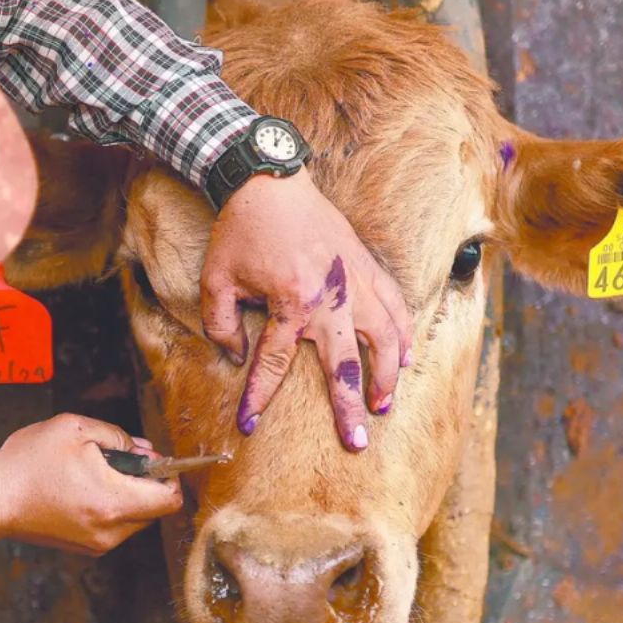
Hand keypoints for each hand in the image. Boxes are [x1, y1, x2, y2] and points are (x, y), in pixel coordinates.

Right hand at [0, 414, 181, 555]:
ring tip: (94, 471)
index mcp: (113, 502)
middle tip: (118, 458)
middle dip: (146, 481)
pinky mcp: (85, 547)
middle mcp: (111, 530)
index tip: (155, 459)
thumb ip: (118, 437)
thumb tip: (144, 450)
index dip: (170, 475)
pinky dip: (111, 506)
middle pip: (155, 508)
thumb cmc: (27, 463)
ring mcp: (98, 543)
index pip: (170, 500)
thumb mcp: (73, 429)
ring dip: (127, 493)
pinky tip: (83, 487)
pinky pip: (115, 525)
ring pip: (135, 517)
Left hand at [201, 171, 412, 451]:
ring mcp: (354, 281)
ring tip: (385, 406)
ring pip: (383, 338)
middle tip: (356, 442)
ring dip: (386, 376)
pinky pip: (394, 304)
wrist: (268, 179)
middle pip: (345, 365)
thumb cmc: (240, 230)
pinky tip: (406, 357)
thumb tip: (238, 357)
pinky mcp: (366, 264)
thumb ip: (222, 324)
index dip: (258, 396)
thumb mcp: (216, 280)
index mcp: (290, 302)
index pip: (274, 363)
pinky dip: (403, 333)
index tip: (248, 424)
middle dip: (349, 408)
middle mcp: (330, 297)